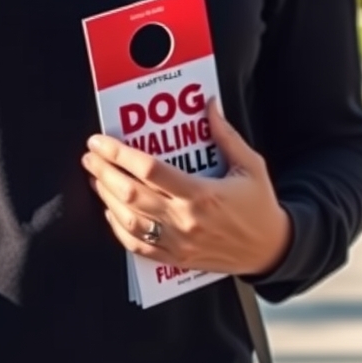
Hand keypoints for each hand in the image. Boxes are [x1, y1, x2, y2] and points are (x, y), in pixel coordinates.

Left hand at [81, 99, 292, 276]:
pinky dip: (118, 228)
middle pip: (130, 193)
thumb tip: (208, 103)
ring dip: (106, 197)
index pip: (149, 169)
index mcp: (202, 194)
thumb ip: (225, 135)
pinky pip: (137, 246)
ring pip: (128, 220)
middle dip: (104, 172)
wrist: (271, 250)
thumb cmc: (259, 205)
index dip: (119, 153)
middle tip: (90, 157)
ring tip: (96, 178)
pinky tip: (110, 211)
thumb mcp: (250, 165)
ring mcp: (178, 243)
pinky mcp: (175, 259)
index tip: (100, 141)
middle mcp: (185, 220)